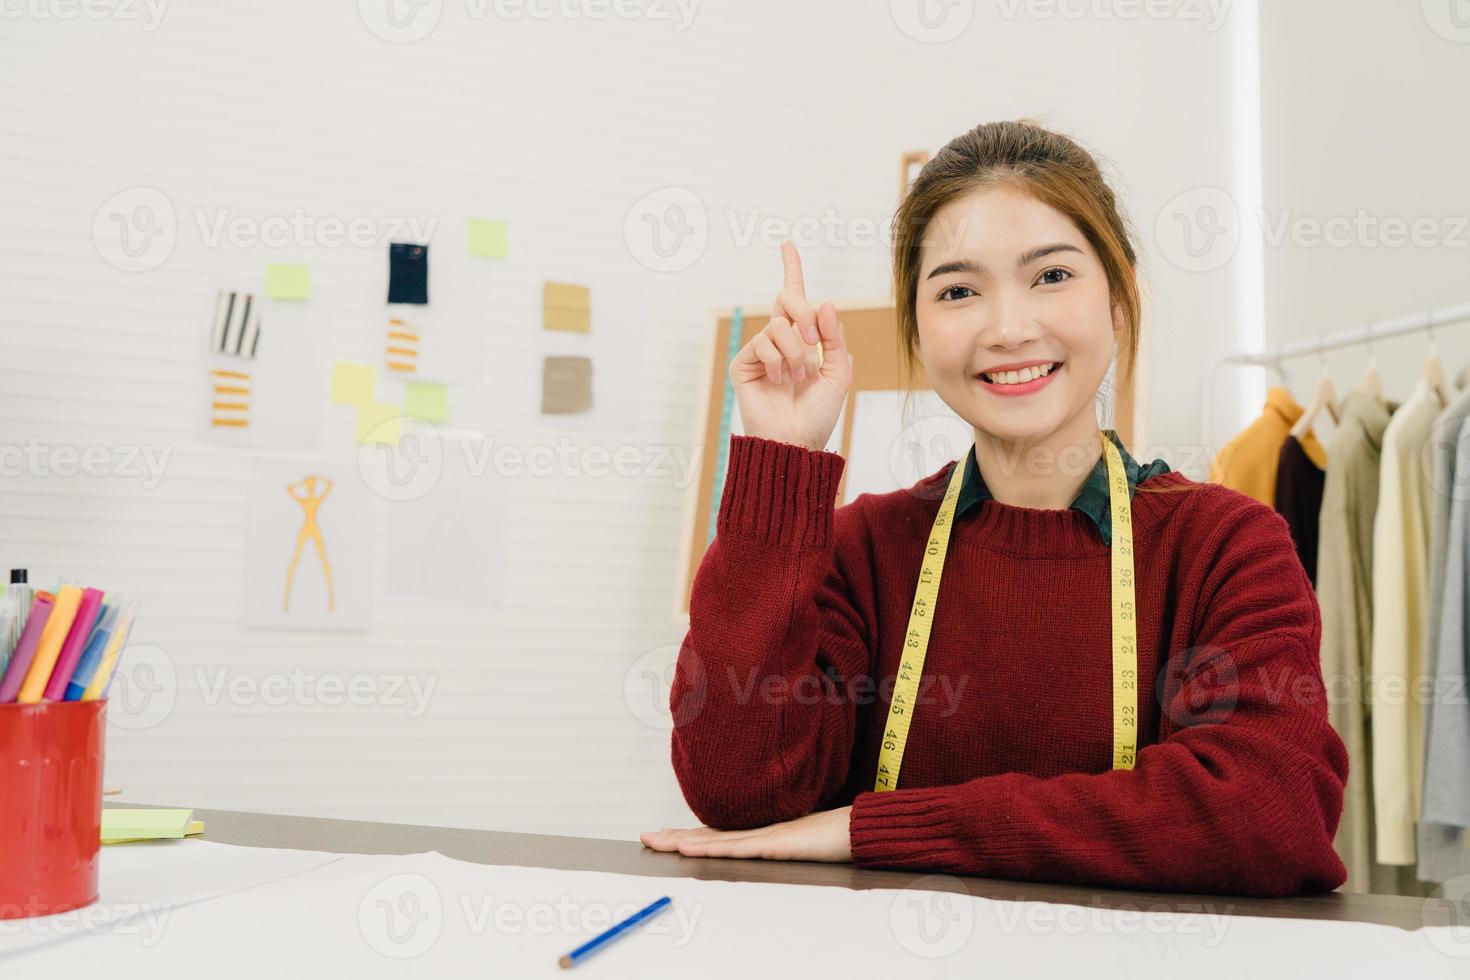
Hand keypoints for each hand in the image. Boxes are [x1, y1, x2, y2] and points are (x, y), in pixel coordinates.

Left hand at [639, 806, 852, 862]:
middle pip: (709, 835)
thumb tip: (769, 849)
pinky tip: (692, 849)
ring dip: (685, 842)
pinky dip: (711, 849)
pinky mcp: (775, 844)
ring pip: (716, 841)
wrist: (858, 828)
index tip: (664, 835)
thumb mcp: (800, 844)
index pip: (718, 835)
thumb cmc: (834, 837)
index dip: (689, 835)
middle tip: (645, 837)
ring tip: (658, 842)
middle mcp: (758, 831)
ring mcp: (765, 836)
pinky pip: (737, 848)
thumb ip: (782, 845)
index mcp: (762, 832)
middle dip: (674, 837)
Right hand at [729, 241, 852, 452]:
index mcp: (803, 338)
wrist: (796, 441)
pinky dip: (777, 360)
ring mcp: (760, 351)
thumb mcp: (839, 372)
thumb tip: (824, 303)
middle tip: (815, 343)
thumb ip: (834, 337)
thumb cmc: (818, 412)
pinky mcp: (742, 363)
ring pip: (778, 325)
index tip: (786, 244)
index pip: (794, 297)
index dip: (791, 269)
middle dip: (805, 316)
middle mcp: (780, 340)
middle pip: (788, 301)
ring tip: (799, 377)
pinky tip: (780, 380)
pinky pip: (761, 341)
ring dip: (796, 351)